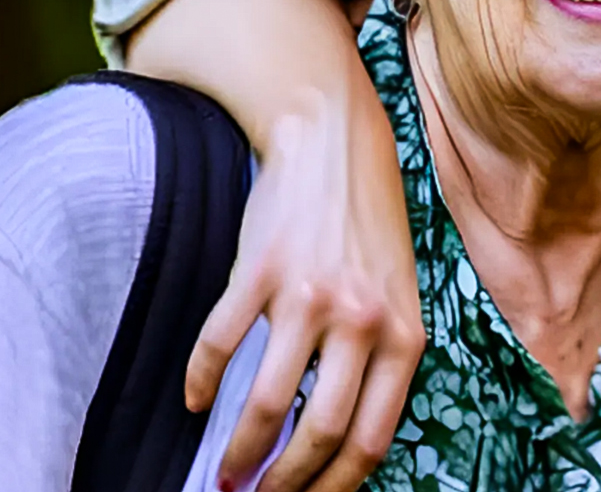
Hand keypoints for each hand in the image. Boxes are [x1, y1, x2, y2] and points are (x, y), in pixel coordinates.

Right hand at [186, 94, 423, 491]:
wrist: (336, 144)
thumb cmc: (367, 229)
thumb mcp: (398, 296)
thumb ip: (377, 361)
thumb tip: (337, 443)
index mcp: (405, 336)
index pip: (371, 440)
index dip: (333, 488)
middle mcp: (362, 320)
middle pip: (318, 434)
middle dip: (281, 484)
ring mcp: (309, 296)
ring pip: (266, 403)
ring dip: (238, 450)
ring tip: (224, 473)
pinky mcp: (260, 271)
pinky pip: (221, 345)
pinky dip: (201, 383)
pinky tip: (195, 400)